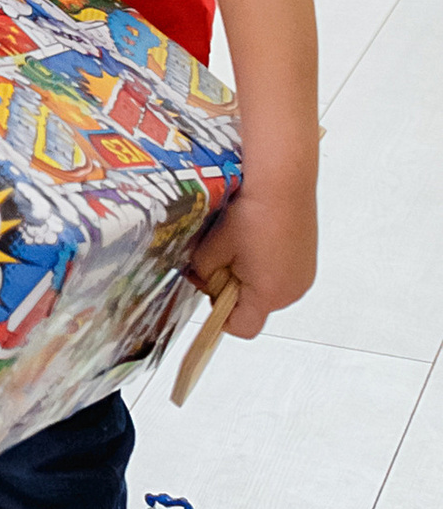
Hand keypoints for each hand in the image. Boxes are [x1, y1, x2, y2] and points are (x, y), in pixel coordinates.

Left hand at [189, 171, 318, 338]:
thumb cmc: (252, 213)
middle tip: (220, 257)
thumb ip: (203, 270)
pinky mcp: (307, 257)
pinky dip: (266, 262)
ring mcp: (303, 274)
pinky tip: (256, 236)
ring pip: (267, 287)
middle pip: (254, 306)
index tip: (208, 290)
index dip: (220, 313)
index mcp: (270, 294)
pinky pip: (281, 271)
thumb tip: (202, 275)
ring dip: (249, 274)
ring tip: (239, 242)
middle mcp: (293, 290)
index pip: (241, 326)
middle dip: (232, 287)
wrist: (282, 181)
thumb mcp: (213, 246)